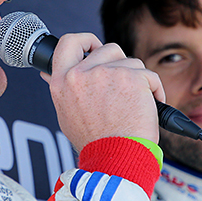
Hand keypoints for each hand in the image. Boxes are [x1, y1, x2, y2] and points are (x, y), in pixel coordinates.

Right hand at [42, 33, 163, 150]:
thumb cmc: (95, 143)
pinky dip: (154, 91)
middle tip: (122, 90)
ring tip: (132, 106)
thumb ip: (64, 90)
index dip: (85, 40)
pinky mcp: (132, 77)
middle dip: (120, 65)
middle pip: (108, 49)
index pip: (68, 43)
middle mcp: (82, 74)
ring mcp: (107, 73)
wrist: (116, 159)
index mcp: (62, 82)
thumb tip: (48, 73)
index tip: (94, 47)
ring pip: (131, 62)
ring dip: (137, 80)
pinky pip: (150, 76)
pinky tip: (148, 108)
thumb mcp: (66, 115)